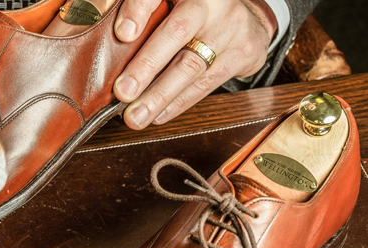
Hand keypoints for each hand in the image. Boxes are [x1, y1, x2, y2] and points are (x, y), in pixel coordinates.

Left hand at [113, 0, 276, 128]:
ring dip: (159, 97)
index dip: (139, 10)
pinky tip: (159, 115)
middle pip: (177, 32)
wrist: (245, 18)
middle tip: (123, 92)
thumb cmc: (194, 11)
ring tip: (136, 116)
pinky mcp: (244, 53)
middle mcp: (214, 3)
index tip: (123, 34)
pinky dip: (178, 103)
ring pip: (191, 67)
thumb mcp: (169, 2)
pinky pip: (206, 84)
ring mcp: (232, 28)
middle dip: (147, 66)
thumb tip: (123, 33)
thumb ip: (145, 10)